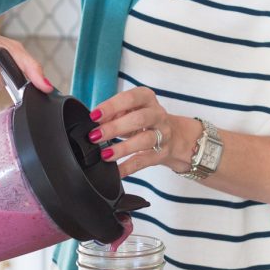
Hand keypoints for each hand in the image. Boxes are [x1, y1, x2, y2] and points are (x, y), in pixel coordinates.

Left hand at [86, 86, 200, 177]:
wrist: (175, 136)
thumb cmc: (145, 119)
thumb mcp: (131, 110)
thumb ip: (114, 113)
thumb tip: (96, 122)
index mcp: (147, 98)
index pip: (130, 98)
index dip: (111, 106)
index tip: (94, 116)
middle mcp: (157, 114)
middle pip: (139, 119)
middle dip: (115, 127)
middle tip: (95, 136)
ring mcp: (162, 134)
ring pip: (144, 140)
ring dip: (122, 148)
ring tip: (105, 154)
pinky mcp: (161, 153)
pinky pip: (144, 160)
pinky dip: (128, 167)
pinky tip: (116, 171)